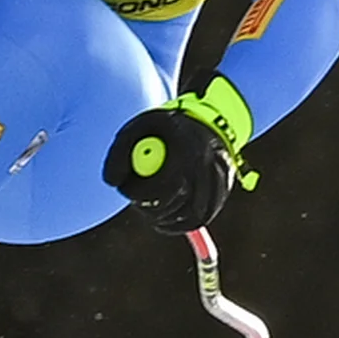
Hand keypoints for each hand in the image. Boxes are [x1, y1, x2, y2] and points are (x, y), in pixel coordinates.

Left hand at [103, 76, 257, 234]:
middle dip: (155, 211)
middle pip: (183, 205)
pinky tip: (169, 216)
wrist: (208, 114)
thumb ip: (119, 152)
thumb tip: (112, 183)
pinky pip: (205, 217)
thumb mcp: (137, 127)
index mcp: (188, 148)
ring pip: (196, 217)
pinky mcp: (226, 188)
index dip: (141, 194)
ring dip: (170, 221)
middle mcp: (210, 164)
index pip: (165, 185)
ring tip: (154, 211)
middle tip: (140, 206)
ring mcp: (223, 177)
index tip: (127, 190)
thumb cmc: (167, 125)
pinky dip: (184, 223)